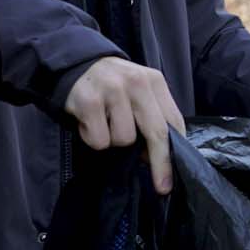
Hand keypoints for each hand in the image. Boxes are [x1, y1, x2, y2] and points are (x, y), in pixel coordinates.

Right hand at [64, 57, 184, 195]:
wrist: (74, 63)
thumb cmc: (112, 85)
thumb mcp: (138, 91)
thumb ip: (152, 117)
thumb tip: (155, 155)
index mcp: (154, 81)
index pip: (173, 122)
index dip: (175, 152)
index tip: (174, 176)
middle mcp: (136, 83)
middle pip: (157, 132)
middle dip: (160, 163)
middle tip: (162, 186)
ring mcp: (112, 91)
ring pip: (124, 139)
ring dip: (114, 140)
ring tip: (105, 122)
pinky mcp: (89, 102)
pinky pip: (99, 140)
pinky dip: (93, 137)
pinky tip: (89, 121)